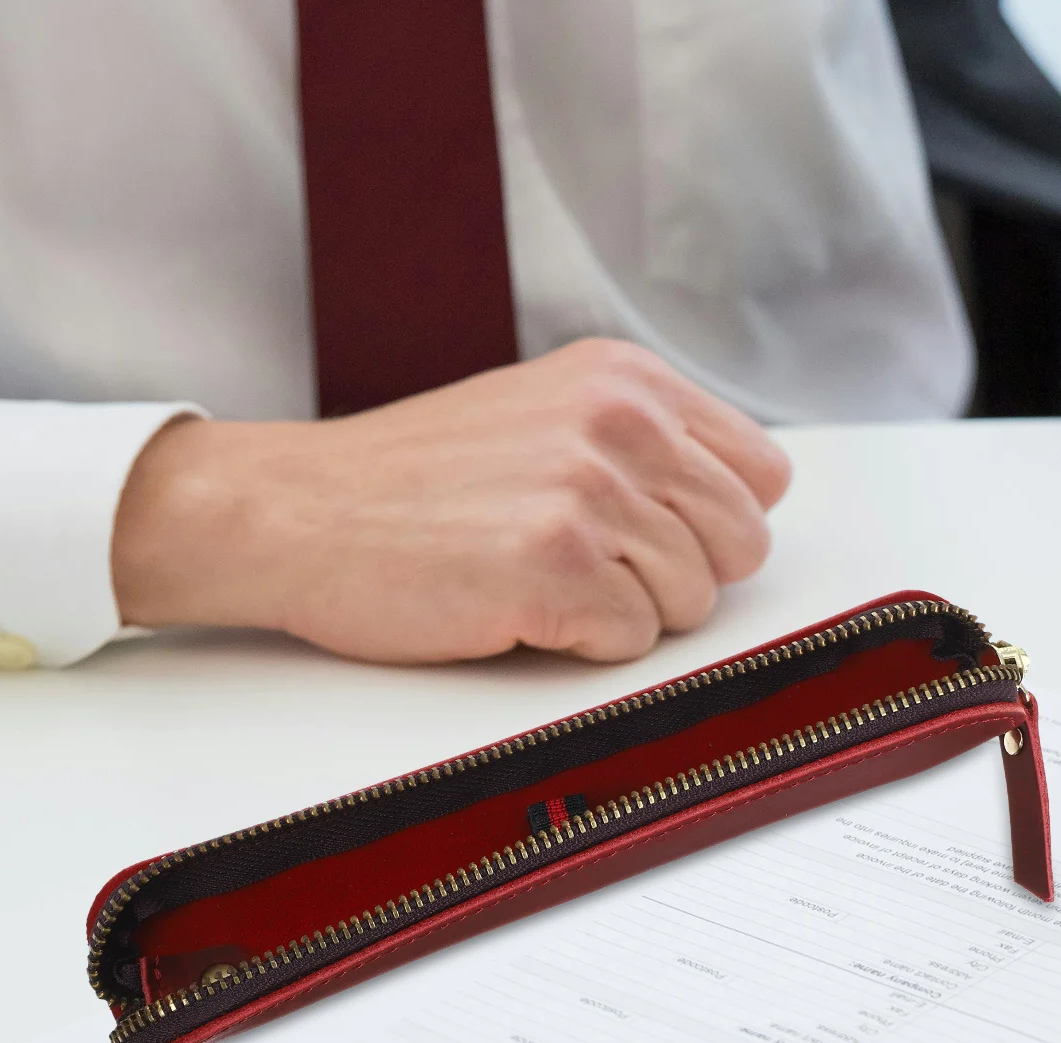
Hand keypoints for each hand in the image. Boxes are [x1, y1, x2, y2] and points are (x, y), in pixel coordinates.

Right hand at [112, 338, 790, 663]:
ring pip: (692, 602)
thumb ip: (644, 445)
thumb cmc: (414, 480)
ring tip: (543, 581)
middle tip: (596, 570)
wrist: (298, 511)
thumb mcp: (546, 415)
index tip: (657, 536)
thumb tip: (734, 510)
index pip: (762, 475)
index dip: (716, 525)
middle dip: (682, 576)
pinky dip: (582, 644)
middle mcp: (621, 423)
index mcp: (627, 380)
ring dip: (626, 613)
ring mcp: (589, 492)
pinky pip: (633, 642)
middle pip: (741, 545)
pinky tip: (518, 607)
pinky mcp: (556, 566)